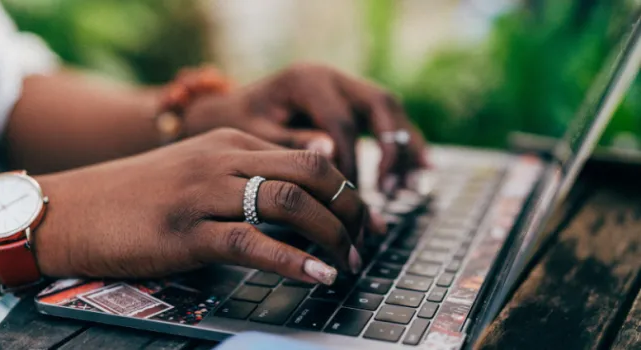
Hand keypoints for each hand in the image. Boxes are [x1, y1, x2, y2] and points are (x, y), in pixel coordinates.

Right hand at [33, 129, 385, 285]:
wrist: (75, 208)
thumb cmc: (142, 194)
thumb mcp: (201, 169)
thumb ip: (250, 172)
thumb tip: (305, 185)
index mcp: (232, 141)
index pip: (310, 157)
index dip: (349, 189)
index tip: (366, 219)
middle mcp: (224, 159)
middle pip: (312, 173)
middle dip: (351, 208)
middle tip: (367, 239)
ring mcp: (205, 193)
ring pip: (290, 202)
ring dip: (332, 235)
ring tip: (349, 262)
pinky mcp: (186, 232)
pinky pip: (253, 242)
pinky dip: (294, 261)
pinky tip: (319, 275)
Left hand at [183, 63, 427, 190]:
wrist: (230, 110)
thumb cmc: (238, 125)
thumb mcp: (253, 134)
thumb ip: (289, 143)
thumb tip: (330, 154)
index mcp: (306, 80)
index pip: (340, 125)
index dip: (348, 166)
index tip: (346, 204)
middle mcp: (332, 77)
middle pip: (378, 106)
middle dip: (389, 150)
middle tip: (388, 190)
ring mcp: (345, 85)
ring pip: (390, 110)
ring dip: (405, 147)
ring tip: (412, 186)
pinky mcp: (351, 100)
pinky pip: (388, 118)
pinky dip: (405, 143)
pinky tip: (422, 170)